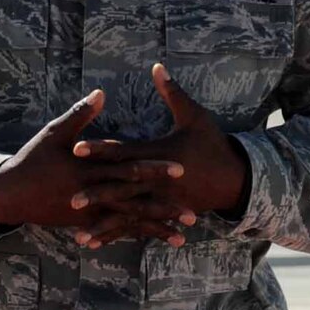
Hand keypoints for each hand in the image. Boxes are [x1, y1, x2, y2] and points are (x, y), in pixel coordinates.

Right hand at [0, 88, 189, 246]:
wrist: (10, 194)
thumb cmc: (32, 160)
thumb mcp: (53, 133)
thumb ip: (80, 114)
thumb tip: (100, 93)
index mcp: (90, 169)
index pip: (129, 168)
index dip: (155, 168)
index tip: (181, 169)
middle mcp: (93, 194)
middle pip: (136, 201)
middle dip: (165, 207)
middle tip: (193, 214)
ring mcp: (89, 213)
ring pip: (129, 222)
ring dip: (157, 229)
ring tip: (183, 237)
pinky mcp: (85, 223)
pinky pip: (114, 231)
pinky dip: (134, 237)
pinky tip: (153, 243)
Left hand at [71, 63, 248, 245]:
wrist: (238, 179)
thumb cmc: (214, 144)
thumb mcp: (196, 116)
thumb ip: (173, 92)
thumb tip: (157, 66)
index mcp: (161, 156)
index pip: (125, 152)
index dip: (101, 150)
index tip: (77, 149)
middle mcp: (158, 182)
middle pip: (122, 188)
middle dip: (97, 194)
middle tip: (71, 199)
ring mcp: (161, 202)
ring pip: (127, 215)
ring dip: (103, 225)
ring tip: (78, 236)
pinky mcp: (163, 214)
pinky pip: (137, 227)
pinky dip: (117, 235)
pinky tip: (95, 243)